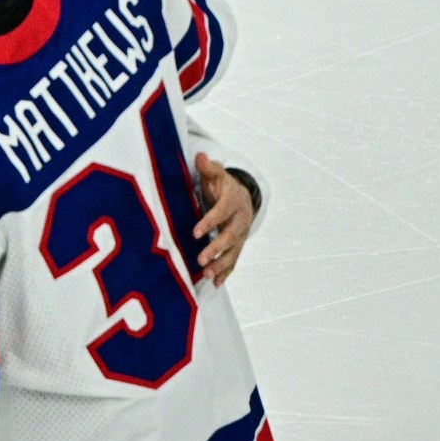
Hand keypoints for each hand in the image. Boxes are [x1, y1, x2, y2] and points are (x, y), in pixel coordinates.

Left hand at [192, 152, 254, 284]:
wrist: (244, 196)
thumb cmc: (223, 185)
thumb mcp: (216, 173)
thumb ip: (208, 167)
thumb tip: (200, 157)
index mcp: (234, 201)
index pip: (222, 212)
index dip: (210, 222)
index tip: (195, 233)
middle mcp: (240, 220)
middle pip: (230, 237)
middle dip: (216, 249)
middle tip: (200, 259)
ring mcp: (241, 235)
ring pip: (234, 252)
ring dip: (220, 265)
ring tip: (206, 275)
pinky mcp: (238, 245)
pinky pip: (234, 261)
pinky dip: (226, 273)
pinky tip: (215, 283)